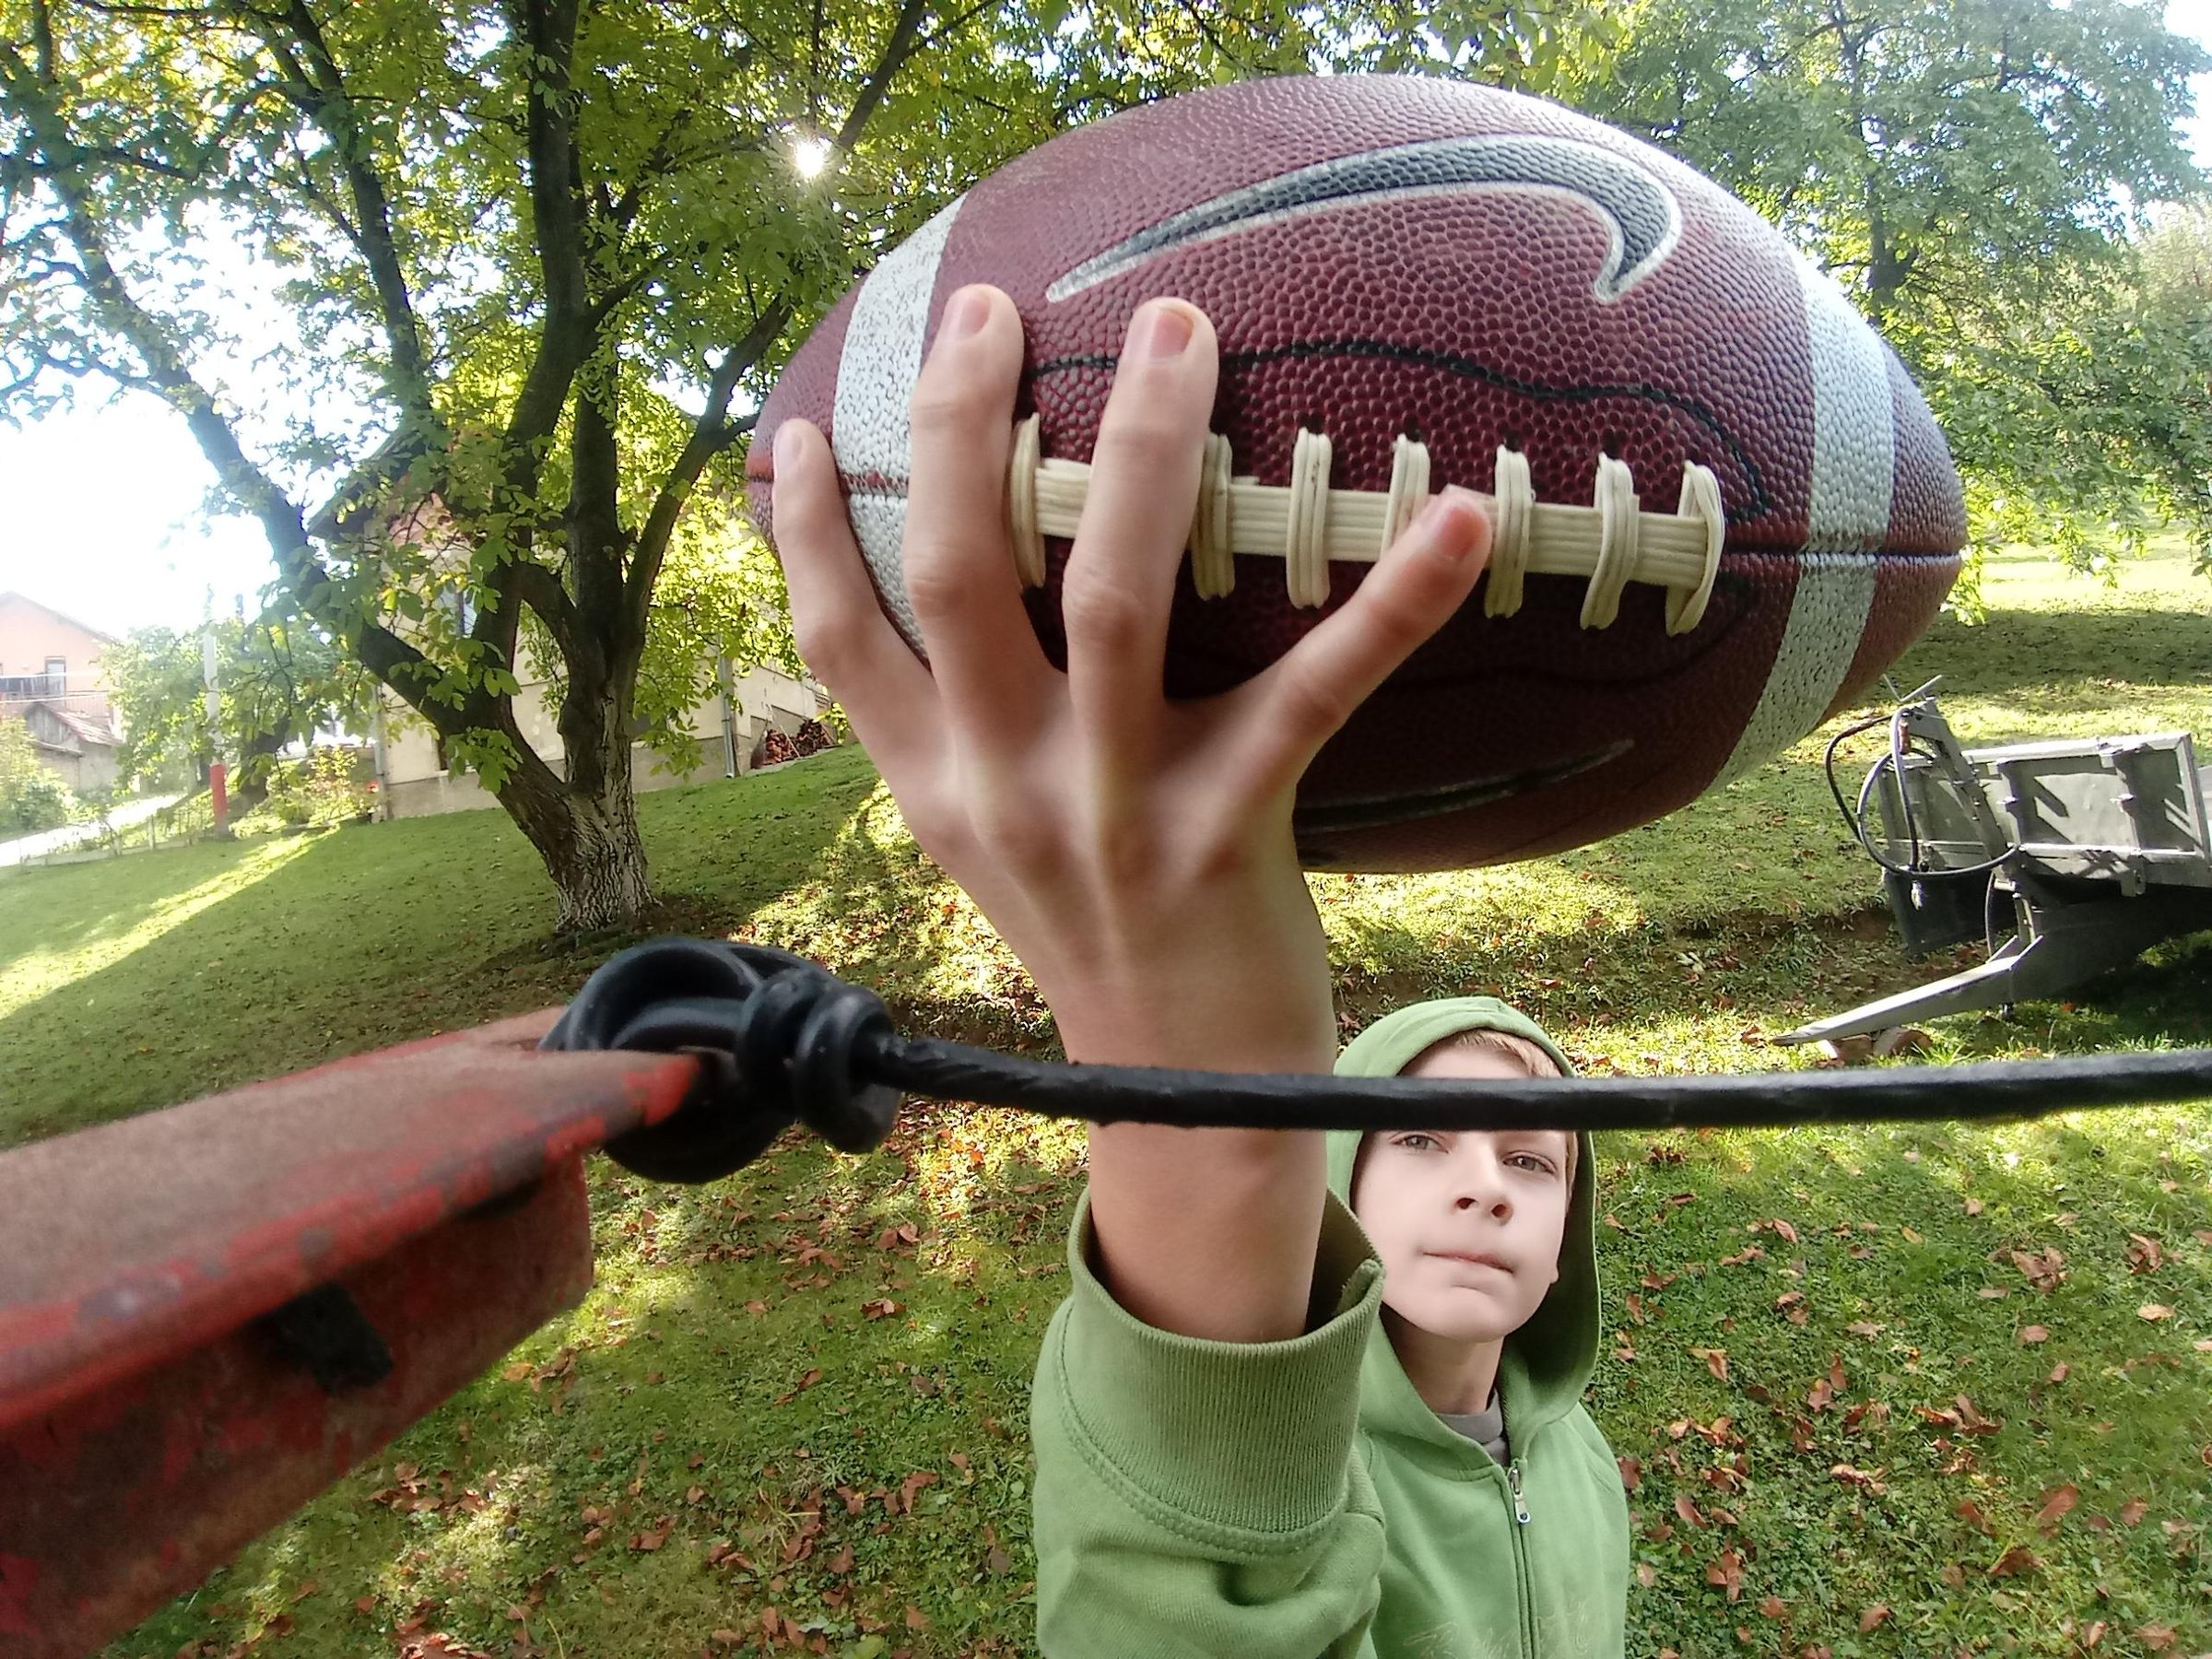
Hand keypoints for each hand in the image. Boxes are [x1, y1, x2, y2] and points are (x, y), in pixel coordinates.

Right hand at [771, 285, 1491, 1073]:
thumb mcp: (998, 843)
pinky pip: (1313, 694)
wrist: (1182, 1097)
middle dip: (959, 428)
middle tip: (986, 307)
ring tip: (1172, 331)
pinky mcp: (1228, 833)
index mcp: (936, 788)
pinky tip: (1460, 514)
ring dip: (1144, 454)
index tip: (798, 424)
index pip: (838, 643)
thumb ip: (968, 736)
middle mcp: (1002, 789)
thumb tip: (967, 612)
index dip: (807, 530)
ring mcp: (1110, 811)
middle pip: (954, 575)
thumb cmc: (1098, 941)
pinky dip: (1392, 600)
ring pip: (1110, 600)